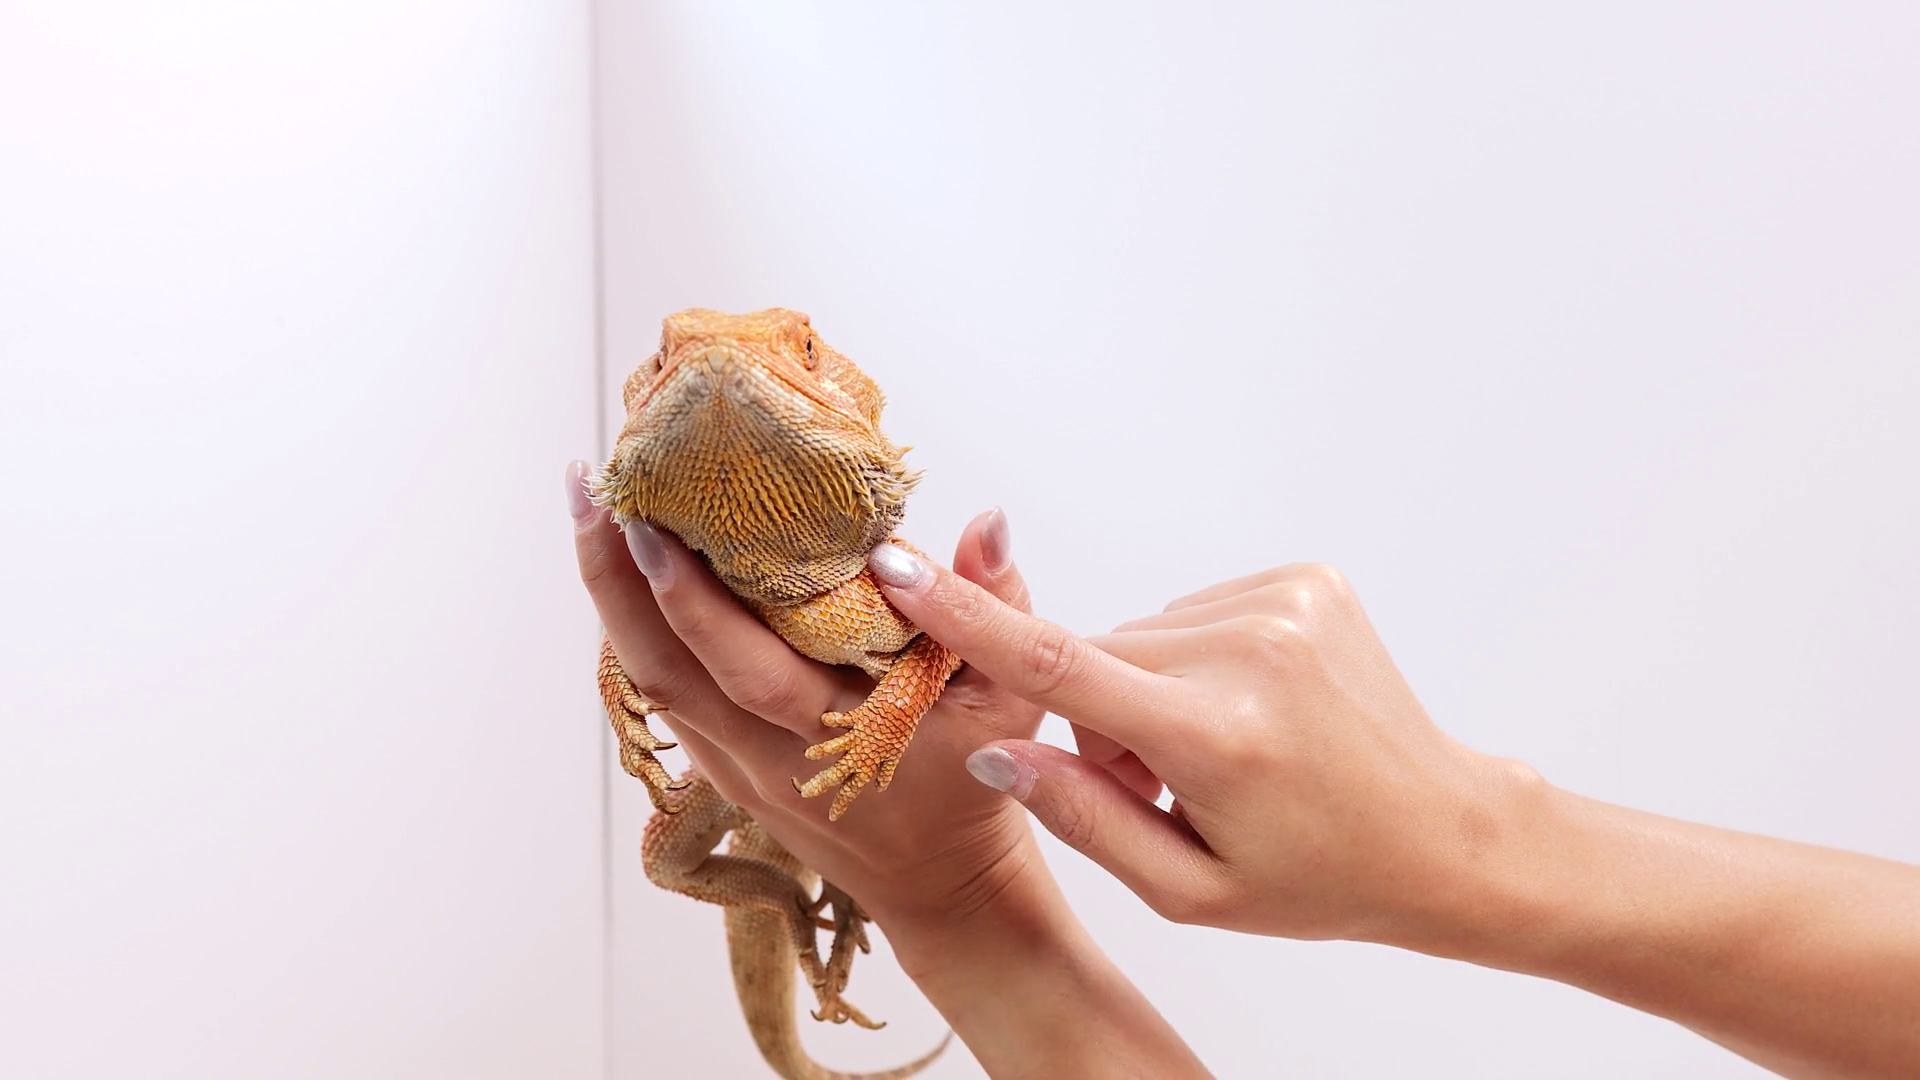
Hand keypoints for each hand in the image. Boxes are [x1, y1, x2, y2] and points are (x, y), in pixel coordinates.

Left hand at [570, 474, 1212, 1075]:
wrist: (940, 883)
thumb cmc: (977, 779)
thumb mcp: (1012, 693)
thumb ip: (995, 603)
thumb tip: (986, 520)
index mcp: (836, 737)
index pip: (745, 667)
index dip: (690, 599)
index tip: (653, 521)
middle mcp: (768, 757)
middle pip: (666, 671)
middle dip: (619, 578)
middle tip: (592, 489)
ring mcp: (736, 767)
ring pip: (651, 683)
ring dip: (613, 598)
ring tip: (591, 511)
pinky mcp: (723, 768)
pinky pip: (664, 694)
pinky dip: (636, 631)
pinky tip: (623, 571)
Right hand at [867, 550, 1524, 948]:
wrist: (1442, 833)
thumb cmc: (1316, 877)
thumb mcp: (1189, 890)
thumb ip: (1083, 817)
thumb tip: (994, 750)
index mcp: (1215, 734)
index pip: (1061, 664)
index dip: (967, 618)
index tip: (897, 567)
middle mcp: (1249, 651)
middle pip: (1099, 656)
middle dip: (1100, 717)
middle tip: (1160, 784)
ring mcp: (1284, 603)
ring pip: (1145, 632)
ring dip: (1150, 688)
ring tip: (1215, 751)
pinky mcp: (1306, 578)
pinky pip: (1196, 610)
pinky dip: (1198, 658)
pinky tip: (1247, 709)